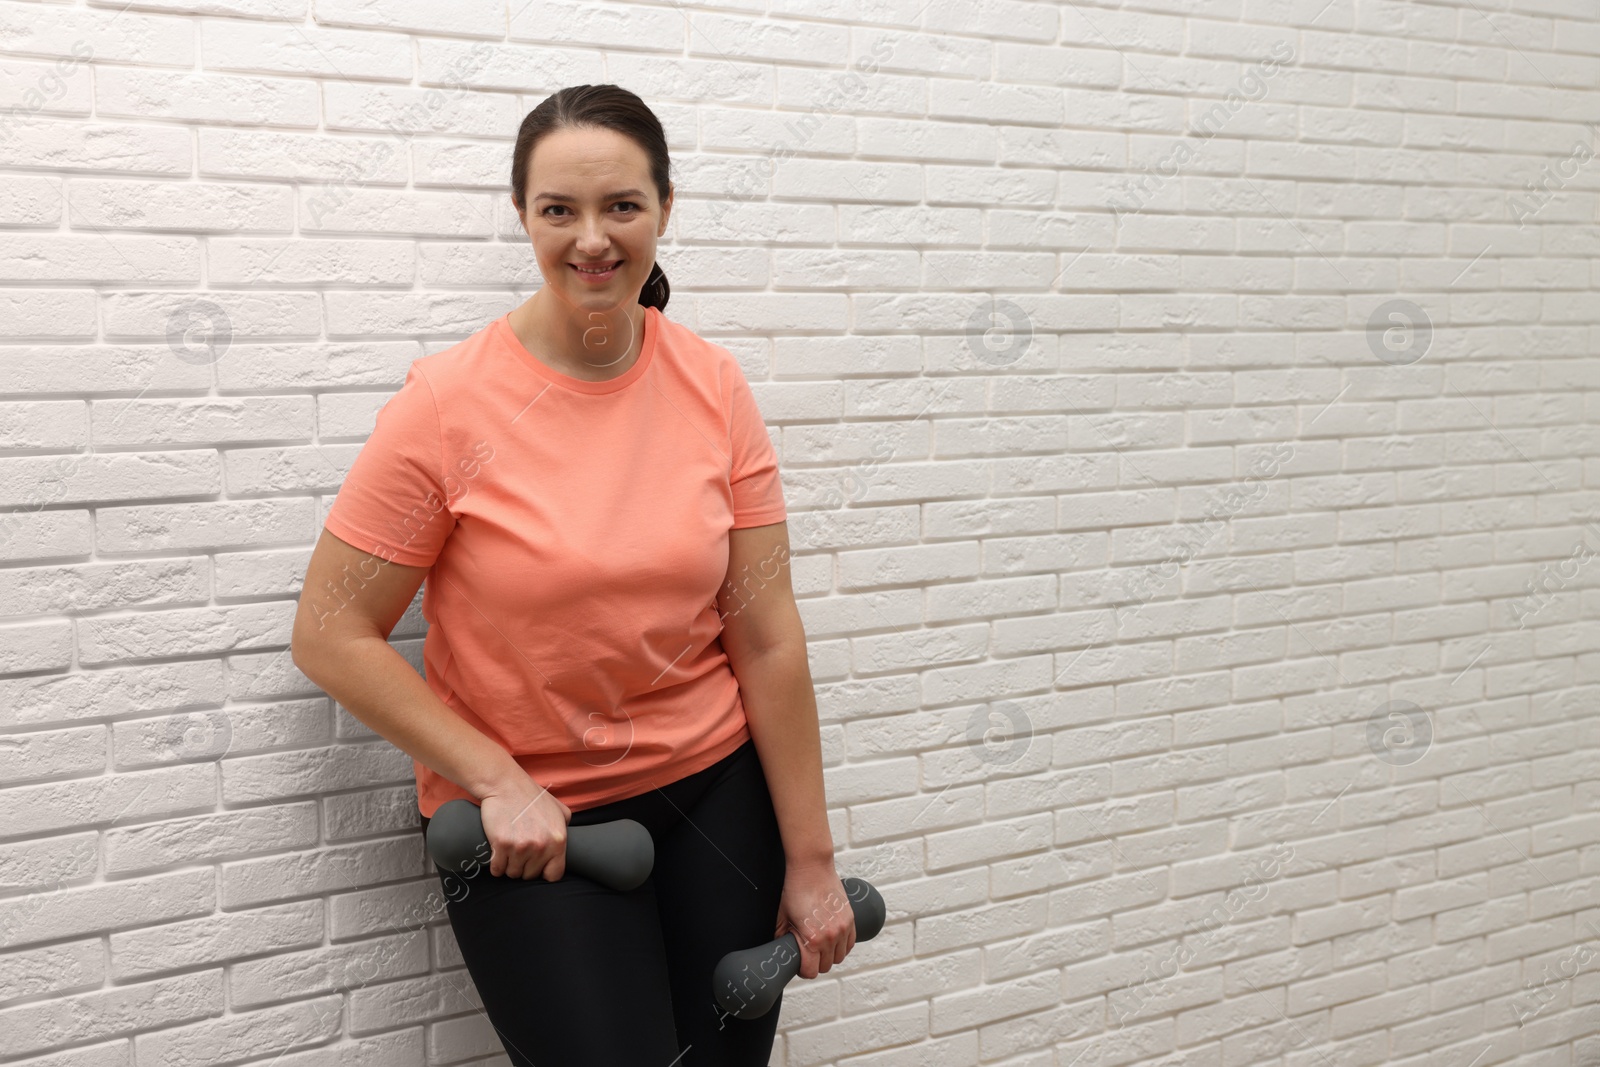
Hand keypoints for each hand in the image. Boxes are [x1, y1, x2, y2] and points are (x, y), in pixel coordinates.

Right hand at [478, 775, 571, 880]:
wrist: (505, 785)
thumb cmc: (531, 796)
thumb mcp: (559, 809)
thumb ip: (566, 828)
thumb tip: (567, 842)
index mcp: (558, 840)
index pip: (554, 875)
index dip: (544, 872)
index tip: (537, 867)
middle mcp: (541, 846)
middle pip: (530, 875)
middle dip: (525, 867)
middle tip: (520, 852)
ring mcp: (521, 847)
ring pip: (513, 873)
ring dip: (510, 866)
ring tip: (510, 851)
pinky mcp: (501, 845)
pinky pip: (497, 870)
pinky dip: (496, 865)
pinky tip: (498, 854)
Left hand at [773, 860, 855, 979]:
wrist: (812, 867)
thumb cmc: (796, 889)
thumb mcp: (782, 917)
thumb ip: (781, 938)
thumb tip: (782, 950)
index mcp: (812, 939)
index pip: (811, 971)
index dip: (802, 970)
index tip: (799, 964)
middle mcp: (830, 937)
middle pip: (826, 966)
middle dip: (815, 963)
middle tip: (807, 953)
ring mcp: (843, 928)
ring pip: (839, 957)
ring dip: (829, 956)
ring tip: (819, 946)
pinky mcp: (850, 919)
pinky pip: (850, 944)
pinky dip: (842, 946)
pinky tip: (832, 940)